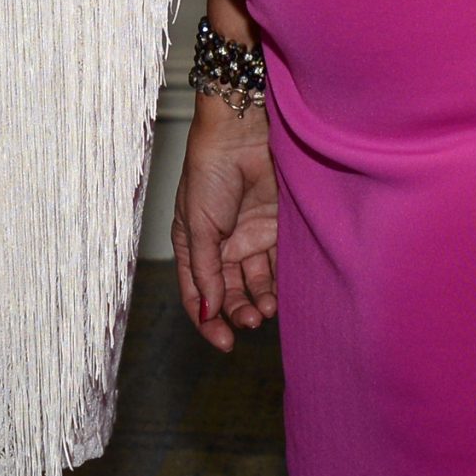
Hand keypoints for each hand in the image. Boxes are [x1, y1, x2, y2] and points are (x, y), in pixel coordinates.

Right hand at [177, 96, 277, 349]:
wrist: (242, 133)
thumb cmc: (209, 170)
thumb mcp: (197, 224)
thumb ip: (205, 270)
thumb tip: (208, 311)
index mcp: (193, 243)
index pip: (196, 292)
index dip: (207, 319)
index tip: (222, 341)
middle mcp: (221, 244)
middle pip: (228, 292)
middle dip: (237, 311)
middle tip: (250, 322)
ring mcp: (249, 236)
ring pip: (255, 283)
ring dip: (260, 301)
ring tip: (267, 309)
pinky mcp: (275, 229)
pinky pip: (279, 265)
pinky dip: (281, 284)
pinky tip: (282, 294)